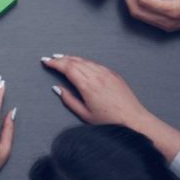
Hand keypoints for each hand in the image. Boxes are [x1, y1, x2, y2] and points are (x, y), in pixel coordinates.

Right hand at [43, 55, 179, 161]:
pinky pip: (95, 63)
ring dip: (71, 58)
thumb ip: (69, 100)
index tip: (46, 61)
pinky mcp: (113, 74)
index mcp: (87, 85)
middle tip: (50, 59)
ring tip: (62, 58)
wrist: (133, 120)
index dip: (55, 63)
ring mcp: (106, 73)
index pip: (67, 67)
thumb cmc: (110, 121)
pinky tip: (80, 63)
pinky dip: (84, 61)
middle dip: (60, 59)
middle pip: (74, 61)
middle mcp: (97, 75)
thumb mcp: (84, 114)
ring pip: (85, 60)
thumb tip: (57, 88)